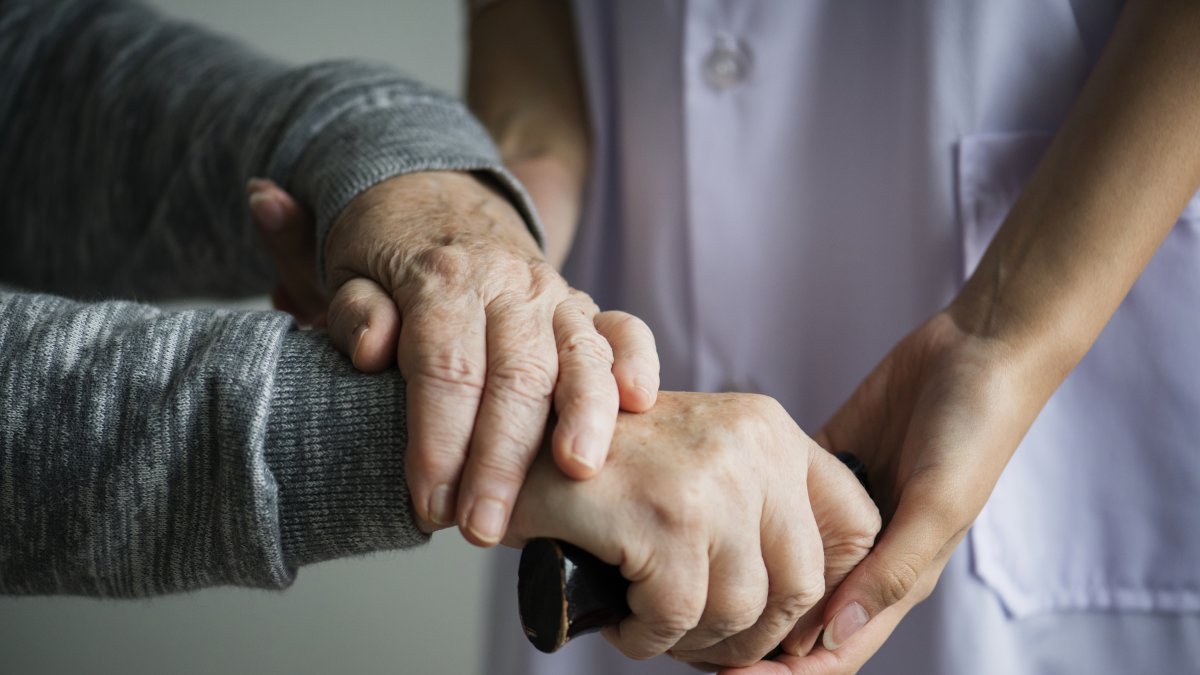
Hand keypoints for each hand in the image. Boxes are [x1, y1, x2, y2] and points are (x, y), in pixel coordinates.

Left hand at [248, 173, 659, 544]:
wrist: (437, 201)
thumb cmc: (389, 255)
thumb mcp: (349, 272)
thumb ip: (356, 312)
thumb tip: (374, 350)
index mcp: (444, 278)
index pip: (446, 368)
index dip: (439, 441)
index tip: (430, 504)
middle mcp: (508, 284)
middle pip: (516, 375)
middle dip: (502, 458)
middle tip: (484, 527)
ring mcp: (554, 296)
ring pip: (578, 355)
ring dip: (582, 417)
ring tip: (577, 472)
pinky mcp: (585, 308)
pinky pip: (624, 329)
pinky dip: (636, 362)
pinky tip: (639, 403)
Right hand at [506, 391, 879, 667]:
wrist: (510, 445)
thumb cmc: (606, 471)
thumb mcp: (700, 467)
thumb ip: (760, 514)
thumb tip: (818, 616)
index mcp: (769, 428)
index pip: (855, 524)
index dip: (829, 590)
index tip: (782, 619)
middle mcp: (751, 445)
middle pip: (801, 585)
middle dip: (752, 634)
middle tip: (701, 639)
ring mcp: (710, 479)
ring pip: (740, 611)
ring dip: (692, 639)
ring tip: (651, 623)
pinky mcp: (662, 517)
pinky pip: (676, 619)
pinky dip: (646, 639)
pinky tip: (622, 620)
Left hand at [726, 312, 1043, 674]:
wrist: (978, 350)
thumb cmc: (974, 430)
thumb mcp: (939, 504)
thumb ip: (892, 571)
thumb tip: (835, 634)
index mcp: (898, 576)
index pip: (834, 649)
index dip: (783, 674)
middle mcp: (865, 554)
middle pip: (799, 619)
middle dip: (750, 639)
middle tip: (689, 638)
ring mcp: (840, 513)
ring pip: (782, 567)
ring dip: (744, 584)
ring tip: (690, 587)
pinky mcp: (823, 470)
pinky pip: (777, 506)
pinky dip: (748, 521)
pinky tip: (709, 523)